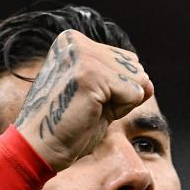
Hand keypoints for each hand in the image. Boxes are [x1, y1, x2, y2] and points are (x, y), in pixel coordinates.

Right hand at [13, 30, 153, 171]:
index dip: (116, 89)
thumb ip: (125, 85)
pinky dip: (121, 110)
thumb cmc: (67, 127)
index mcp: (74, 41)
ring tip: (89, 110)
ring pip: (136, 79)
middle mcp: (76, 41)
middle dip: (121, 95)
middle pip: (134, 66)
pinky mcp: (89, 74)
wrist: (40, 148)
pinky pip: (133, 92)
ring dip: (120, 103)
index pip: (126, 59)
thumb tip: (149, 82)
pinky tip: (92, 113)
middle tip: (88, 108)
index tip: (86, 100)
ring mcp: (81, 55)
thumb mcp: (102, 99)